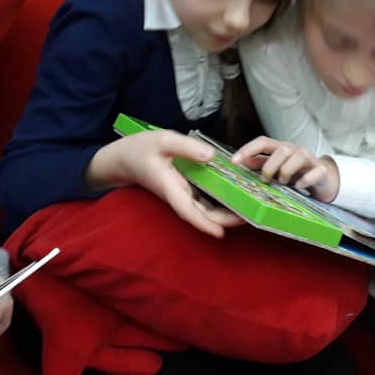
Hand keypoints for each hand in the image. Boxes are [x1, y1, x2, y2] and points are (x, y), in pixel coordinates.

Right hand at [88, 130, 244, 237]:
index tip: (219, 234)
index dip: (203, 223)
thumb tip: (211, 156)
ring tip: (248, 211)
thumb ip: (186, 148)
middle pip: (201, 214)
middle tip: (249, 219)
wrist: (125, 157)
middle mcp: (177, 195)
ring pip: (204, 209)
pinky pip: (203, 200)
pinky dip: (218, 201)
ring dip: (224, 213)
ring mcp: (181, 194)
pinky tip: (235, 197)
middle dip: (223, 220)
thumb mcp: (163, 140)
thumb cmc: (142, 148)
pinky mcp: (184, 190)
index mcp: (170, 187)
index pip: (187, 210)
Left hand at [233, 136, 339, 202]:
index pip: (263, 142)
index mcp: (281, 148)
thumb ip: (260, 163)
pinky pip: (314, 173)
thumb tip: (242, 162)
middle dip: (270, 167)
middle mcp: (295, 150)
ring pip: (298, 157)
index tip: (234, 161)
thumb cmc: (297, 172)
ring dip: (286, 172)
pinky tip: (299, 186)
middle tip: (265, 180)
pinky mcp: (321, 170)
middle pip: (281, 150)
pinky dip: (304, 181)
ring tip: (283, 183)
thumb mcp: (276, 167)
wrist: (324, 179)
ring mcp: (310, 159)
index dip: (248, 149)